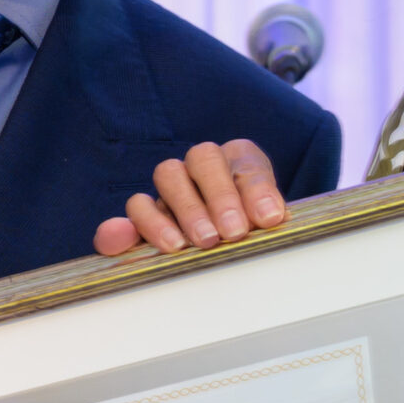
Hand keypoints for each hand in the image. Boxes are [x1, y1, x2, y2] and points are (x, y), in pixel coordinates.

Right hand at [93, 140, 285, 255]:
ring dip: (184, 209)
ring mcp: (172, 187)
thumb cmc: (253, 229)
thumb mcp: (269, 220)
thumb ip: (268, 213)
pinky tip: (136, 241)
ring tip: (196, 243)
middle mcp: (203, 166)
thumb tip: (270, 216)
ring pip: (168, 175)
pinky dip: (133, 223)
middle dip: (220, 197)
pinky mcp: (147, 214)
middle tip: (233, 232)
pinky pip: (135, 209)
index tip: (269, 218)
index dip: (257, 189)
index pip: (247, 163)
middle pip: (204, 158)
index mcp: (239, 159)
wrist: (236, 242)